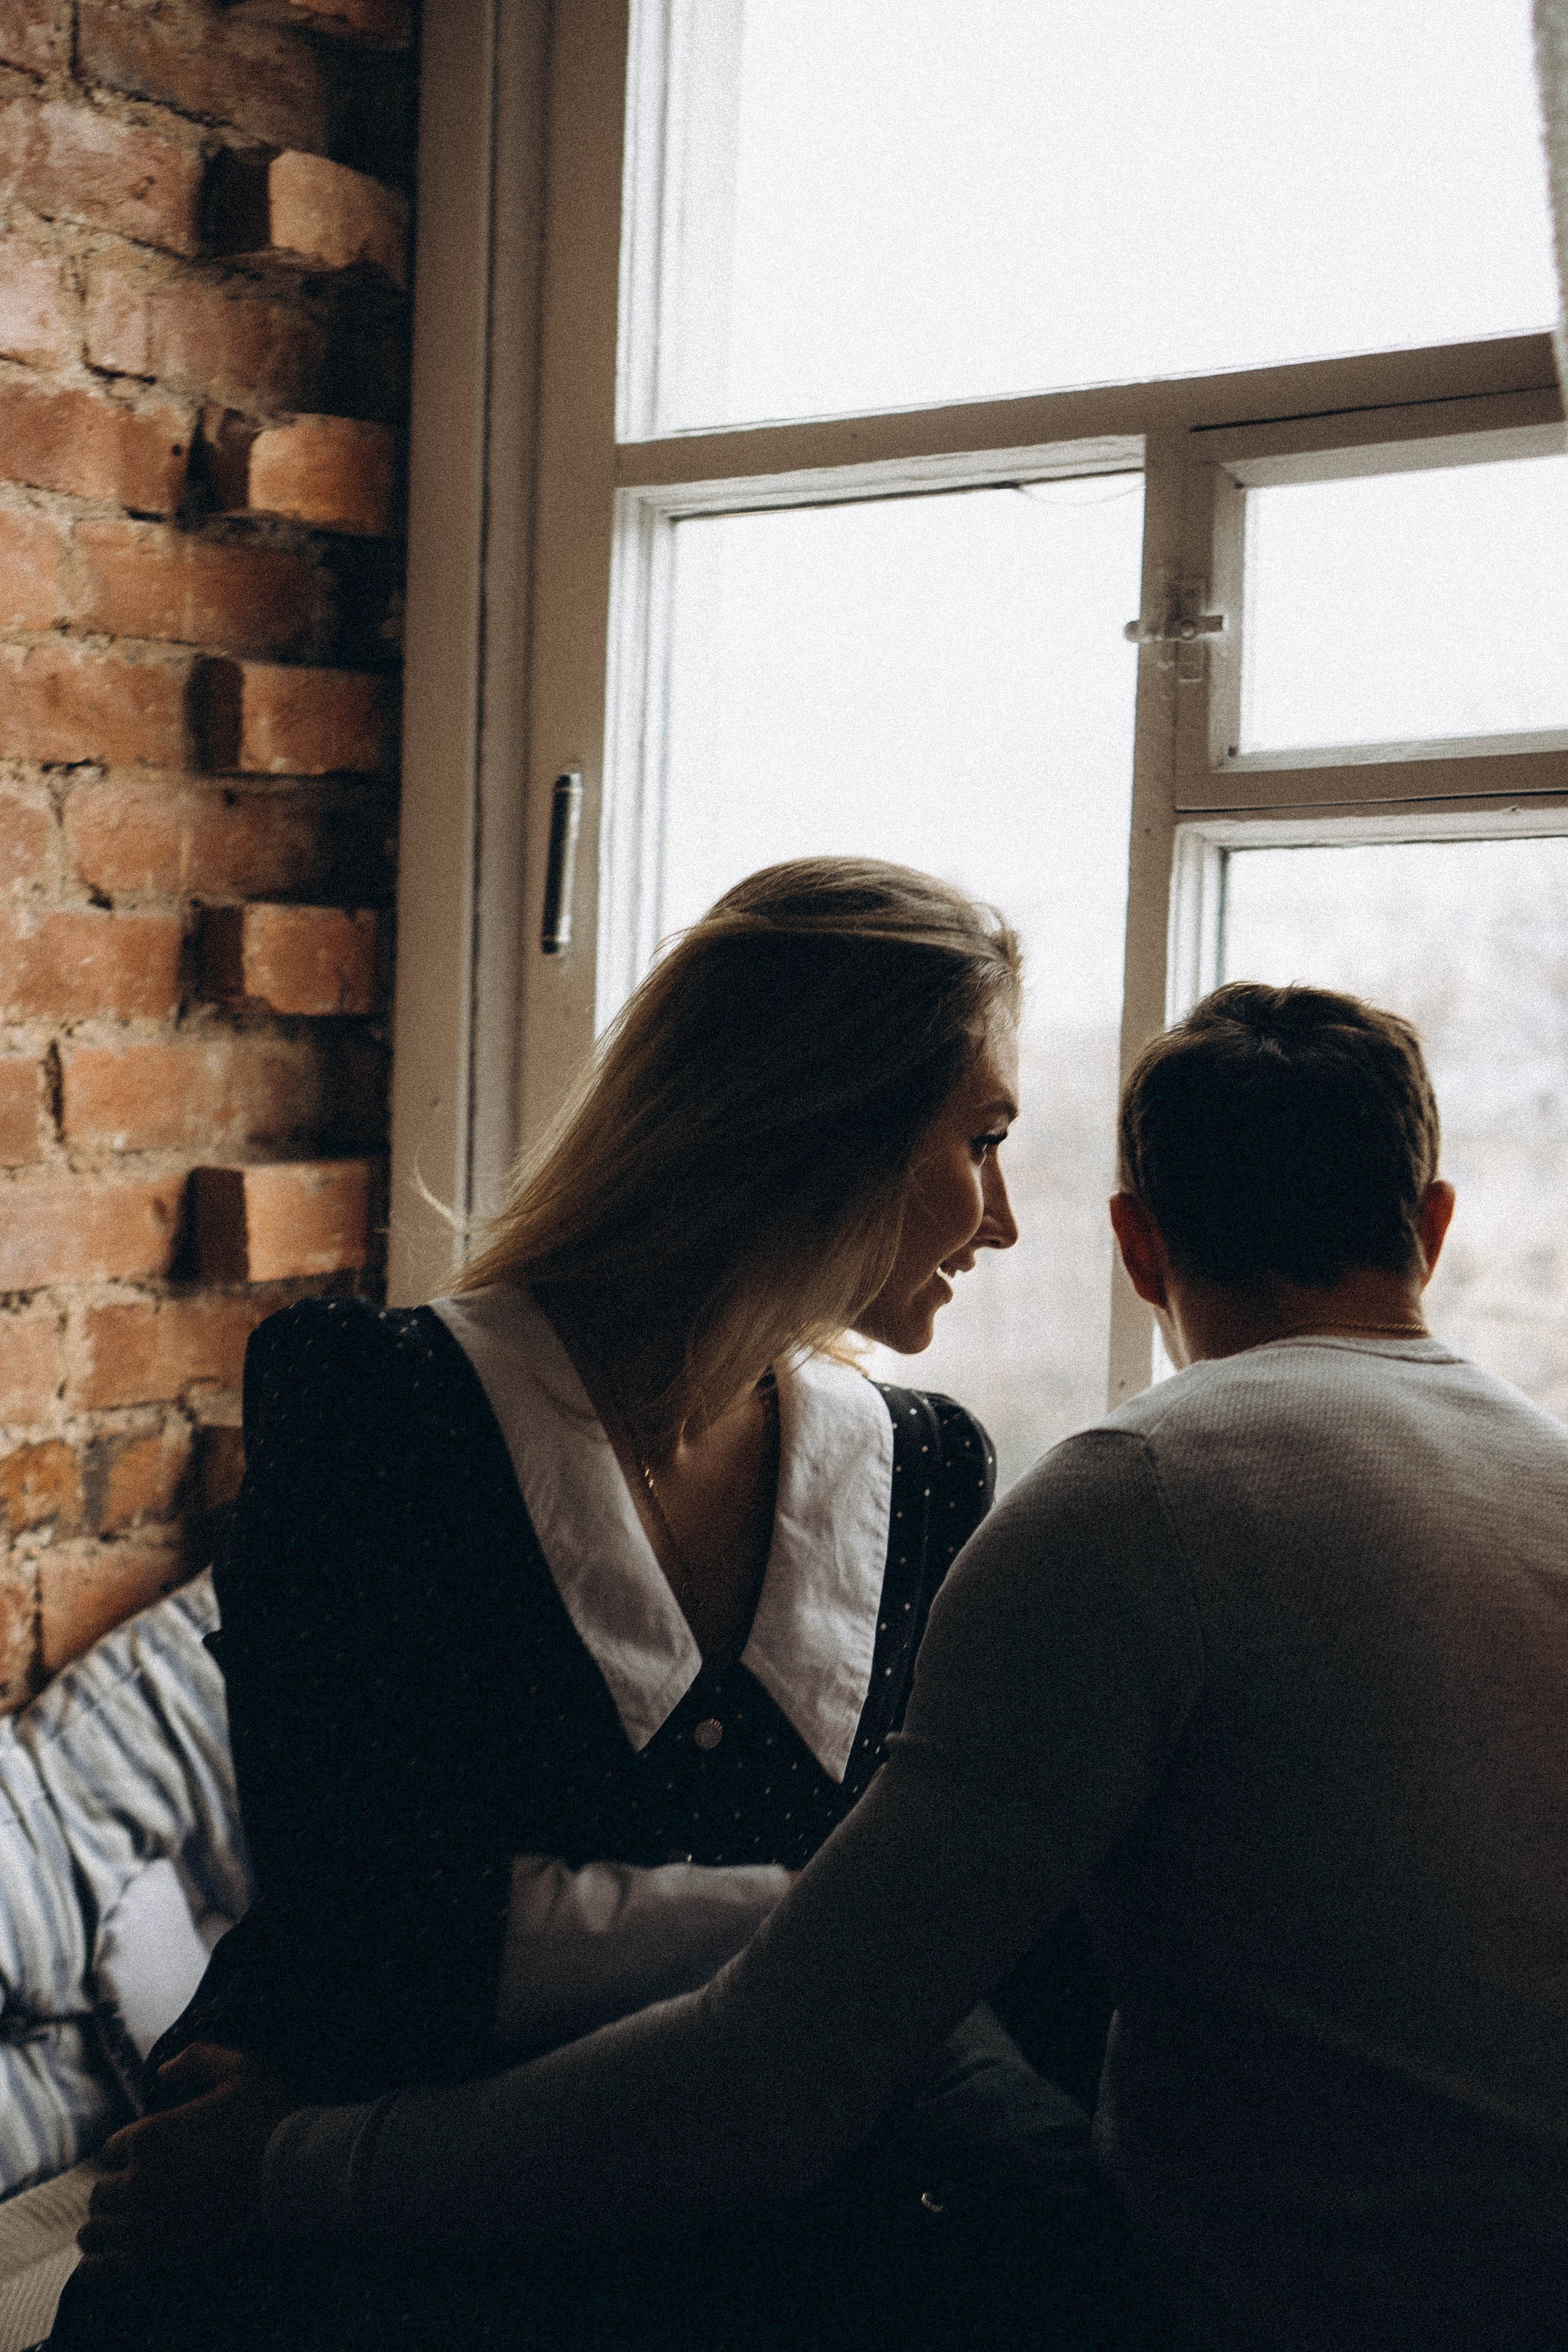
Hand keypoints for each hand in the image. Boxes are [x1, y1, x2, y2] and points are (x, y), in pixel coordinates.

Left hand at [77, 2044, 298, 2273]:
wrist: (293, 2171)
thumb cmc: (267, 2116)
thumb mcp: (237, 2068)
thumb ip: (196, 2059)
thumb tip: (163, 2071)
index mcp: (149, 2135)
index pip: (111, 2150)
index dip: (126, 2153)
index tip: (143, 2158)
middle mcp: (138, 2180)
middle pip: (102, 2192)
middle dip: (114, 2190)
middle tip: (134, 2194)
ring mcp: (146, 2222)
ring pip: (95, 2231)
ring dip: (100, 2227)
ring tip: (109, 2229)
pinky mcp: (160, 2256)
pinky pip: (107, 2268)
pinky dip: (94, 2267)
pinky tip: (92, 2265)